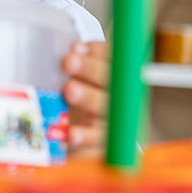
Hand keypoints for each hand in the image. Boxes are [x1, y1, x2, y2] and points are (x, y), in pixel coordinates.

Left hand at [62, 40, 108, 156]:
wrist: (95, 141)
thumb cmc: (82, 100)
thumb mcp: (78, 82)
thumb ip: (76, 65)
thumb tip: (69, 50)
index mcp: (118, 77)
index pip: (113, 59)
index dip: (97, 51)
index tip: (76, 47)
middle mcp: (123, 98)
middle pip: (112, 80)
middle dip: (90, 69)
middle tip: (68, 62)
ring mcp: (117, 122)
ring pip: (107, 109)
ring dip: (89, 97)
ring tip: (69, 90)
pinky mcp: (107, 145)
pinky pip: (99, 141)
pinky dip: (86, 136)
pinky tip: (72, 133)